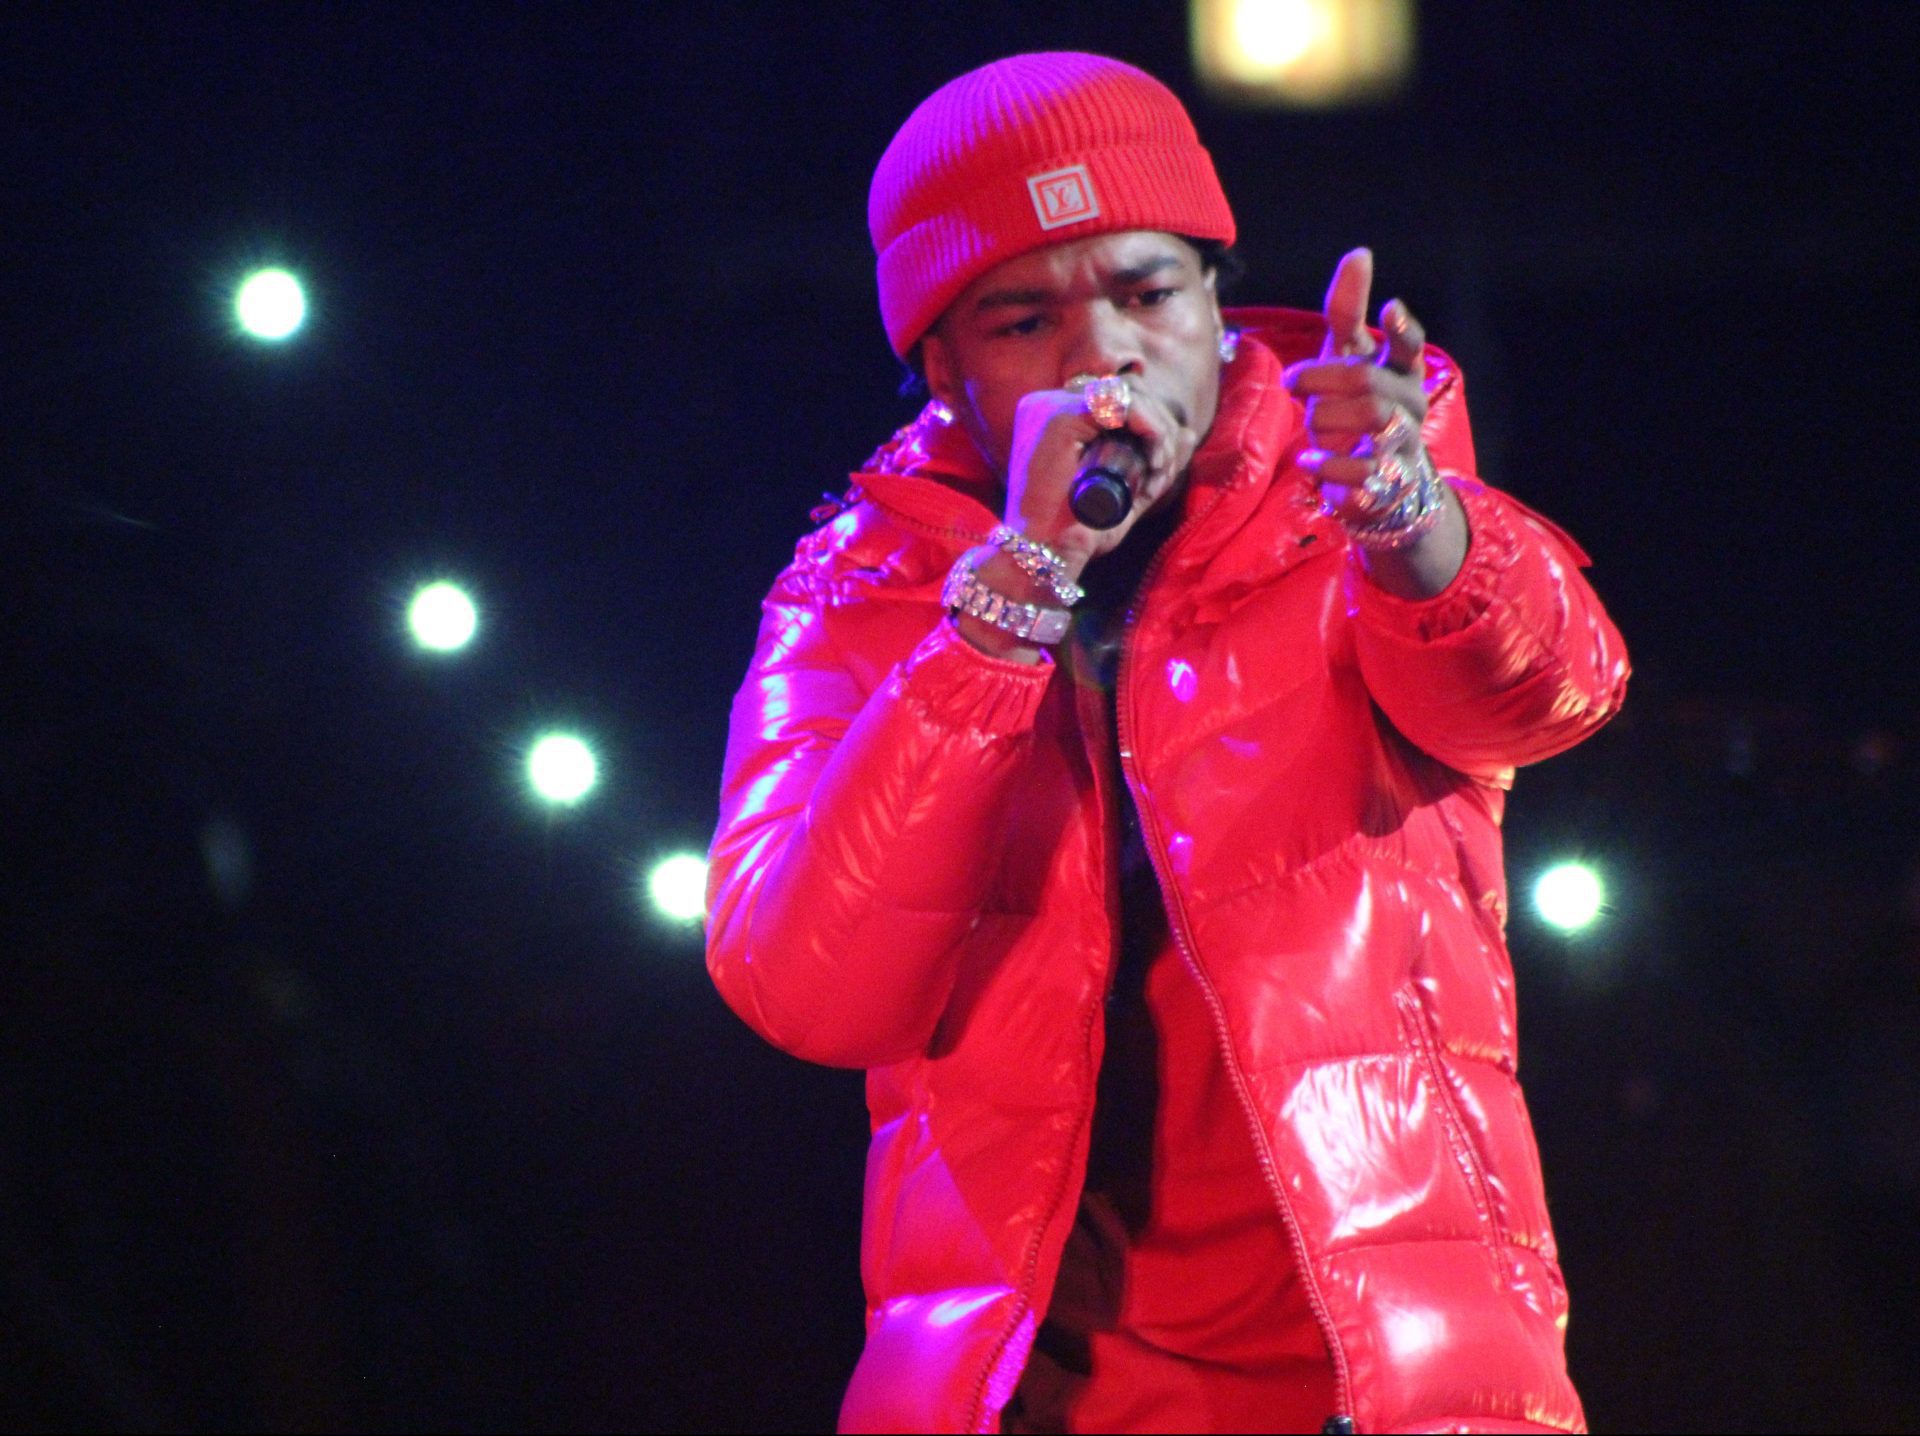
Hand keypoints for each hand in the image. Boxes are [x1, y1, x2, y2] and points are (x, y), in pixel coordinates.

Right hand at [1000, 376, 1197, 581]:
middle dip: (1158, 424)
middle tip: (1164, 466)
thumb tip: (1189, 434)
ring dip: (1155, 426)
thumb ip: (1156, 465)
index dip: (1150, 422)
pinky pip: (1113, 403)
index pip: (1117, 397)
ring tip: (1159, 466)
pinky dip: (1144, 423)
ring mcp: (1049, 406)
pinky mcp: (1056, 417)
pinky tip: (1152, 453)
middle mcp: (1048, 403)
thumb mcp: (1128, 493)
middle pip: (1123, 390)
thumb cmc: (1077, 530)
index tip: (1161, 463)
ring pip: (1123, 393)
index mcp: (1058, 416)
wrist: (1048, 554)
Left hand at [1283, 247, 1430, 524]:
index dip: (1402, 328)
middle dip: (1324, 379)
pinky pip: (1363, 473)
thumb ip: (1348, 312)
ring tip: (1309, 422)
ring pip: (1373, 421)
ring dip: (1328, 417)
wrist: (1380, 483)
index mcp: (1401, 373)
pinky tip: (1309, 462)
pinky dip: (1330, 466)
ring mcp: (1401, 445)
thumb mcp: (1349, 358)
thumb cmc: (1358, 407)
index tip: (1389, 308)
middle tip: (1292, 382)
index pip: (1409, 346)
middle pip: (1370, 383)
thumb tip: (1359, 254)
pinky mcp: (1385, 484)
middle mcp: (1408, 406)